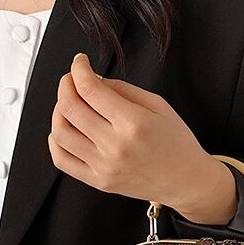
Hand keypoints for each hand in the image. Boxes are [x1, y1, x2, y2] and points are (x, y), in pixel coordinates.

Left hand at [48, 53, 236, 223]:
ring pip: (60, 132)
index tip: (80, 63)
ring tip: (69, 104)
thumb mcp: (159, 106)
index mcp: (133, 123)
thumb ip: (124, 90)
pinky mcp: (99, 181)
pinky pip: (62, 160)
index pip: (90, 88)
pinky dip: (56, 141)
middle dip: (66, 85)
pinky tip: (66, 130)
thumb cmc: (178, 144)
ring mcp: (105, 166)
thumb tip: (94, 80)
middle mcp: (116, 146)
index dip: (78, 69)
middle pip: (69, 107)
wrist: (187, 181)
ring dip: (58, 111)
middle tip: (72, 80)